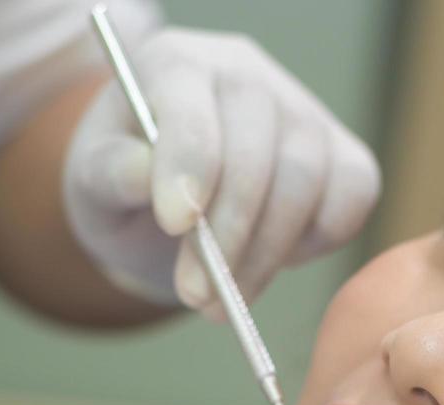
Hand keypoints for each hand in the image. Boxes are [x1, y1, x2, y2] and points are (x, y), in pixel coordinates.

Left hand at [63, 27, 381, 311]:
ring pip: (305, 182)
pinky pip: (351, 198)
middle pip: (257, 153)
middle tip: (196, 296)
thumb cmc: (125, 185)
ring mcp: (302, 111)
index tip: (175, 225)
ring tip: (221, 302)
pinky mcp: (342, 153)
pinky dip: (316, 242)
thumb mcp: (91, 181)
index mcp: (175, 64)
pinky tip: (268, 262)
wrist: (168, 204)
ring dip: (264, 256)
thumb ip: (109, 172)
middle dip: (227, 235)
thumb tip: (140, 174)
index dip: (189, 167)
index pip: (192, 110)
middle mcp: (245, 75)